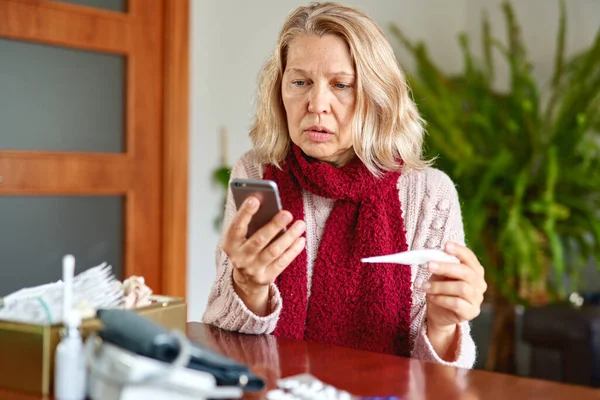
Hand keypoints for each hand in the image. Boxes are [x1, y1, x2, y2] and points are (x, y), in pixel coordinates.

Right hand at [222, 196, 305, 313]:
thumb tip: (269, 206)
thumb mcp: (243, 237)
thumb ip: (251, 223)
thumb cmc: (247, 246)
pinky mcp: (265, 278)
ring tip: (300, 224)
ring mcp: (252, 270)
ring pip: (273, 251)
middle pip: (258, 240)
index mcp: (230, 243)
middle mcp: (239, 258)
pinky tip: (301, 239)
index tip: (255, 199)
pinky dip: (293, 250)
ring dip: (289, 237)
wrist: (246, 279)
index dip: (245, 213)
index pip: (236, 226)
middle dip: (273, 226)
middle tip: (287, 213)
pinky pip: (282, 263)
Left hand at [422, 242, 486, 331]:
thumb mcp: (440, 275)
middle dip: (446, 267)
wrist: (440, 313)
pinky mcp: (471, 312)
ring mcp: (477, 298)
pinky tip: (432, 298)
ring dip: (440, 286)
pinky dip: (442, 299)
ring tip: (425, 286)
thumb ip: (440, 265)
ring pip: (462, 288)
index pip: (470, 257)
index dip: (459, 250)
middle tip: (429, 265)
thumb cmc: (441, 289)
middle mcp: (479, 283)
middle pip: (466, 272)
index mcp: (474, 270)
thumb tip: (432, 256)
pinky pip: (457, 303)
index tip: (446, 245)